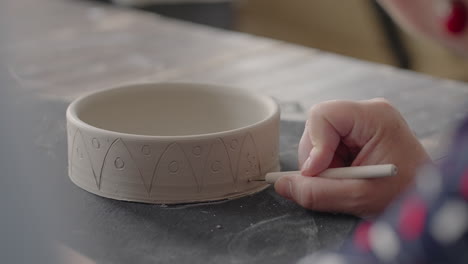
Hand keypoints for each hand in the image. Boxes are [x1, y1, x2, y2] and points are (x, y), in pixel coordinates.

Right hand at [274, 99, 430, 216]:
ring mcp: (360, 123)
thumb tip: (282, 185)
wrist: (425, 196)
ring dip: (322, 166)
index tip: (315, 172)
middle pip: (317, 128)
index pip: (323, 115)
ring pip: (317, 139)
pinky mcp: (355, 134)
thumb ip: (318, 193)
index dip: (313, 144)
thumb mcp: (359, 198)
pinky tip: (347, 175)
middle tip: (336, 181)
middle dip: (317, 160)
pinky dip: (328, 166)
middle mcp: (366, 113)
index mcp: (374, 117)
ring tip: (347, 181)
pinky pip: (325, 147)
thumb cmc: (405, 194)